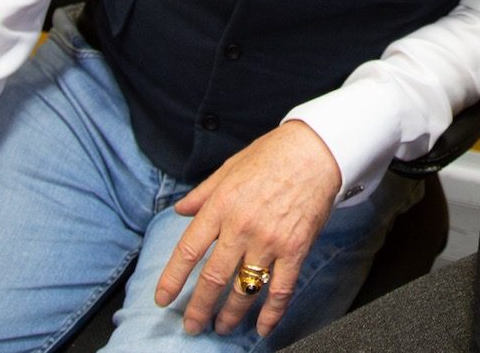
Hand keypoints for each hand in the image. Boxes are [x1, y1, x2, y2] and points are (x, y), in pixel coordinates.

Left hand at [155, 120, 343, 336]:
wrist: (316, 151)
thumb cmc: (272, 155)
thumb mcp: (229, 167)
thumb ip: (203, 193)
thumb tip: (181, 210)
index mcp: (221, 205)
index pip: (188, 250)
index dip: (172, 279)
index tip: (163, 299)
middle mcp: (241, 226)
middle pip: (213, 278)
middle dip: (199, 308)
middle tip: (191, 325)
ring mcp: (269, 240)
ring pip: (244, 289)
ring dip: (230, 314)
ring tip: (221, 327)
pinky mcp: (295, 249)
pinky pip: (281, 289)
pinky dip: (271, 314)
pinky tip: (262, 328)